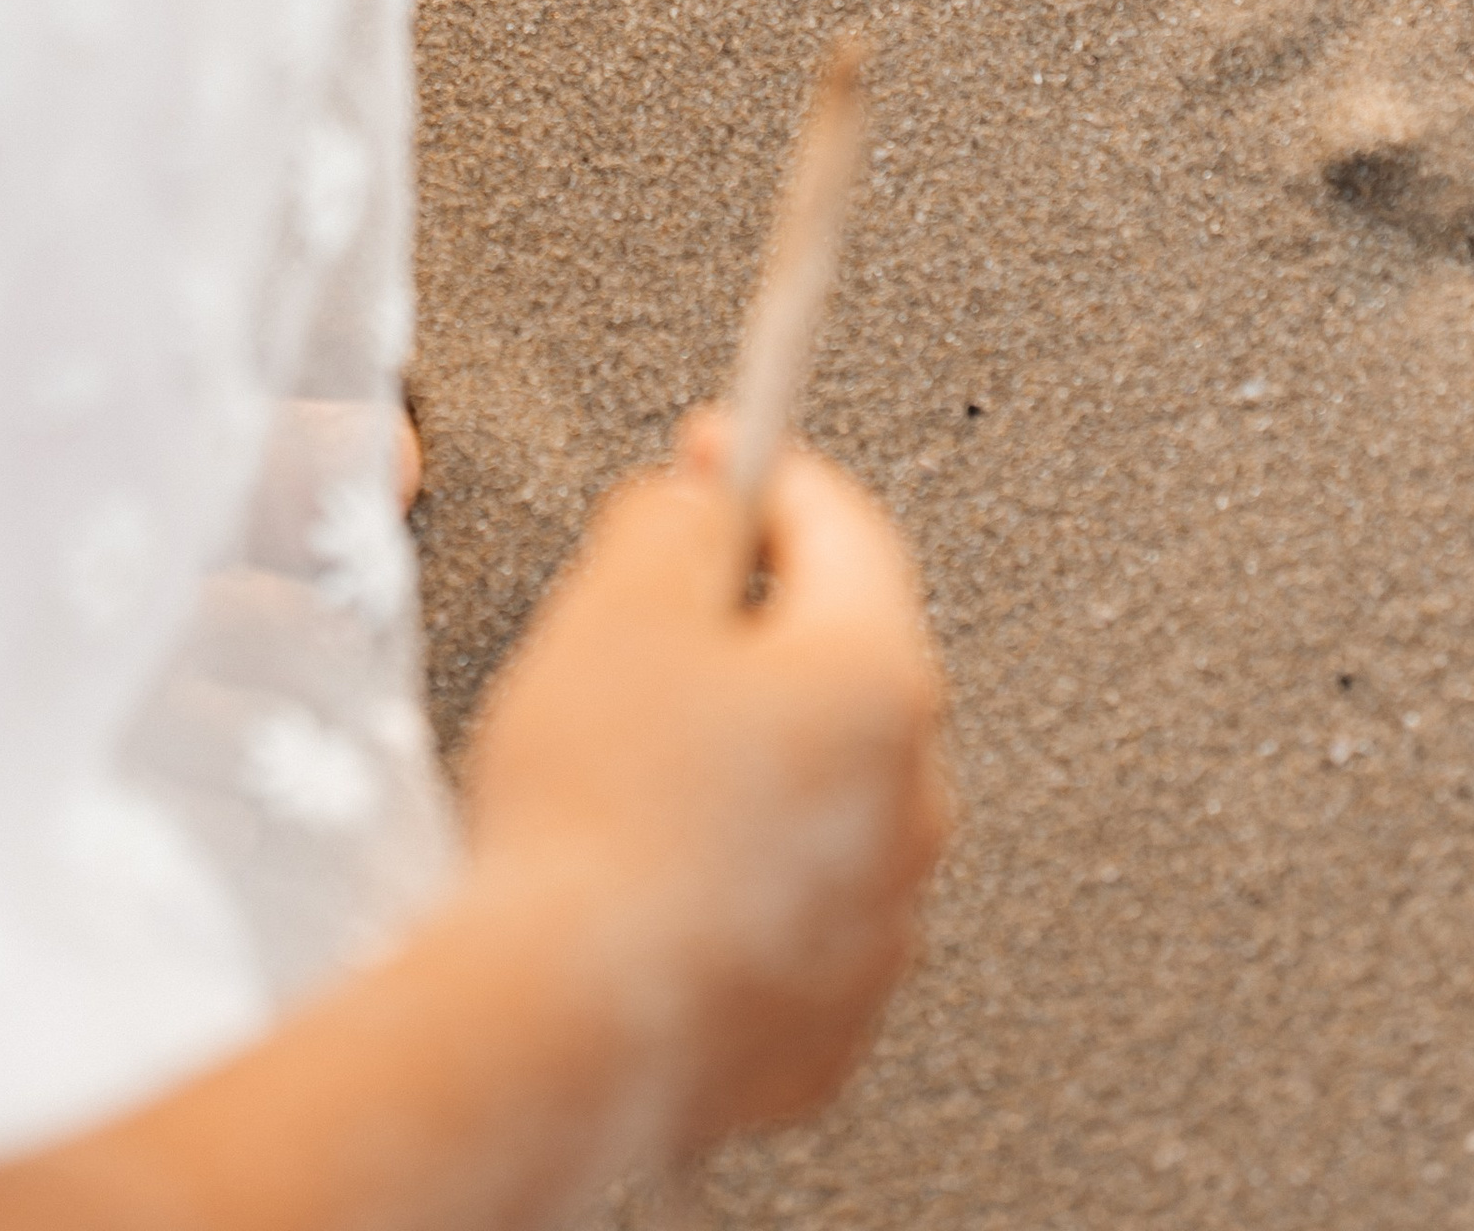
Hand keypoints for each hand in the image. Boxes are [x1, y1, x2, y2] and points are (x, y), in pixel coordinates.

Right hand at [459, 422, 950, 1155]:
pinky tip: (653, 868)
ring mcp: (880, 921)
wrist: (563, 1022)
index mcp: (876, 679)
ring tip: (634, 768)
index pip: (846, 528)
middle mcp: (909, 801)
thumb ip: (674, 515)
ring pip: (818, 788)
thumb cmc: (597, 818)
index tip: (719, 450)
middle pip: (839, 660)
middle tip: (648, 620)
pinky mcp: (830, 1017)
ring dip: (749, 757)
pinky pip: (794, 901)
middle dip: (752, 625)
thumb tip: (701, 503)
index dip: (768, 471)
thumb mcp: (618, 598)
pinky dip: (739, 872)